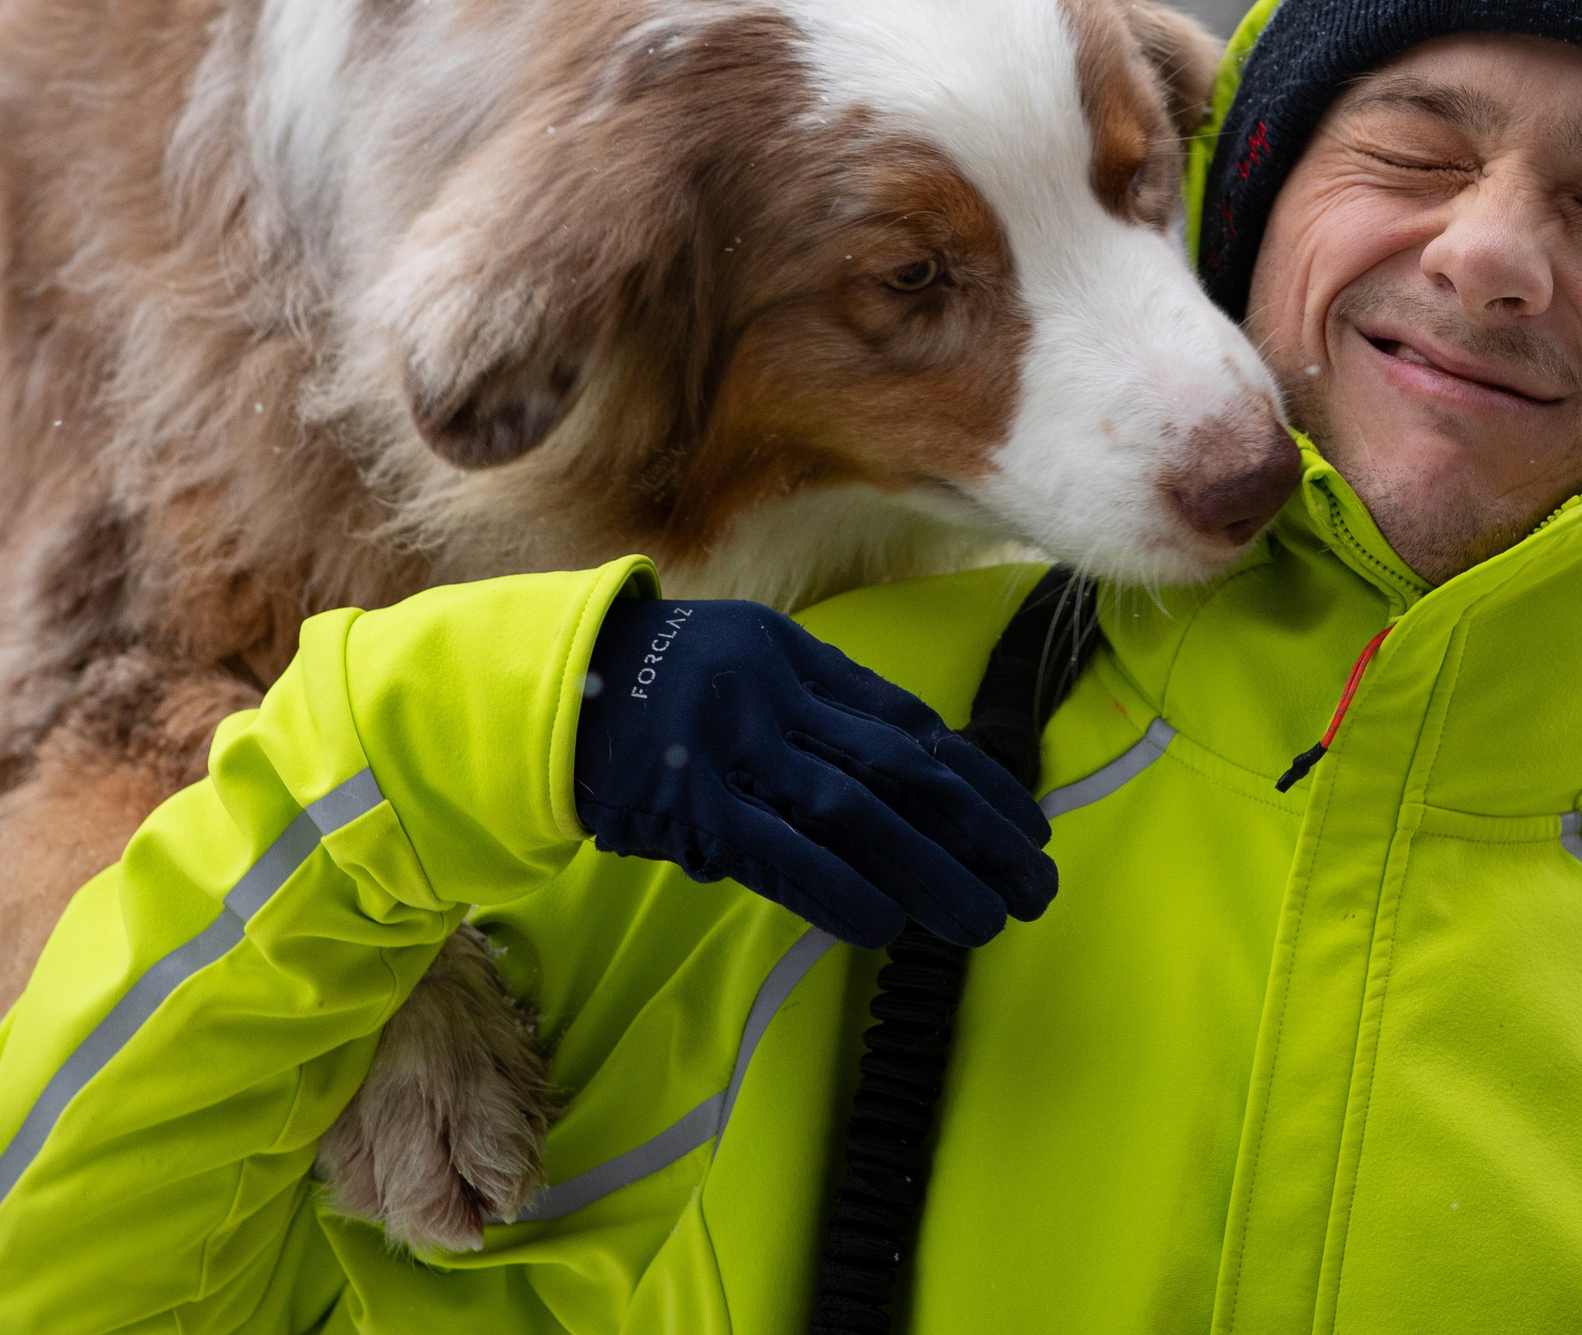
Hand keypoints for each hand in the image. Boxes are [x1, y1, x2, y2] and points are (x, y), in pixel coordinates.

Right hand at [573, 598, 1056, 947]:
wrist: (547, 687)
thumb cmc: (657, 687)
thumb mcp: (744, 665)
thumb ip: (817, 711)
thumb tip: (911, 780)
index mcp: (795, 654)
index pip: (908, 724)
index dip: (979, 780)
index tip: (1031, 824)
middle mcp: (774, 690)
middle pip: (901, 768)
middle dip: (978, 832)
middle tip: (1034, 884)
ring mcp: (732, 743)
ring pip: (856, 812)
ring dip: (929, 871)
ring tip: (984, 920)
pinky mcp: (688, 800)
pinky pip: (778, 850)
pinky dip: (837, 889)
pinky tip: (887, 928)